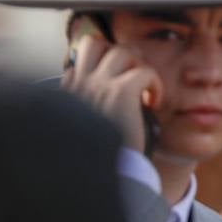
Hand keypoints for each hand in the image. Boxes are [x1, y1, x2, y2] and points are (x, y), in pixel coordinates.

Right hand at [62, 33, 163, 152]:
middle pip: (94, 43)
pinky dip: (155, 84)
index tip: (113, 84)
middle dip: (117, 54)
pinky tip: (153, 104)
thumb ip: (89, 106)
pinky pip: (145, 72)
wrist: (97, 178)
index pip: (77, 58)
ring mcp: (98, 86)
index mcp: (65, 93)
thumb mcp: (85, 127)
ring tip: (143, 89)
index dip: (99, 64)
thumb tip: (106, 97)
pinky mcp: (120, 94)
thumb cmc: (97, 157)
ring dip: (137, 66)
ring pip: (122, 51)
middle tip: (131, 76)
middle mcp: (78, 85)